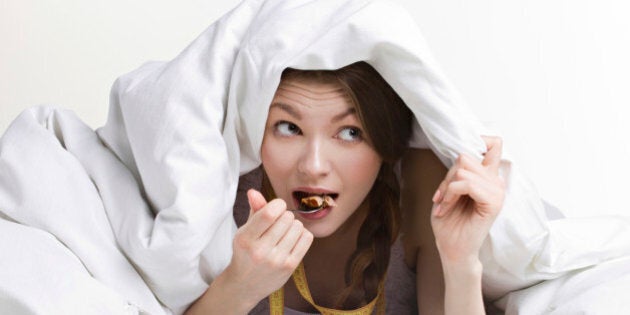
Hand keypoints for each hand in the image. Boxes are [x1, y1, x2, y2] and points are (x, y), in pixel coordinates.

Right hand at [224, 189, 312, 308]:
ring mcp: (276, 261)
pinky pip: (307, 238)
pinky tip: (292, 240)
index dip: (278, 205)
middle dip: (285, 216)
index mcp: (246, 239)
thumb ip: (253, 210)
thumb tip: (254, 191)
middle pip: (287, 218)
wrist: (245, 285)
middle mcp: (260, 251)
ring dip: (294, 225)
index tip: (275, 208)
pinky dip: (302, 234)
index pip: (270, 213)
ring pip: (298, 227)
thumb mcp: (245, 231)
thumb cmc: (246, 252)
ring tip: (284, 233)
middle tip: (278, 224)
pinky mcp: (289, 267)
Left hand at [430, 136, 504, 264]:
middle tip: (442, 195)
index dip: (478, 140)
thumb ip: (459, 170)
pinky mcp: (493, 202)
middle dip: (448, 175)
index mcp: (487, 176)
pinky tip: (445, 208)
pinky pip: (467, 184)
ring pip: (464, 169)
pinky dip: (450, 194)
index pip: (493, 143)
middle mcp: (495, 181)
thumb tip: (461, 153)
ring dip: (447, 187)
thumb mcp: (449, 189)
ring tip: (444, 203)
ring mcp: (497, 191)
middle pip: (466, 156)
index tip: (458, 161)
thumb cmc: (449, 220)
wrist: (451, 247)